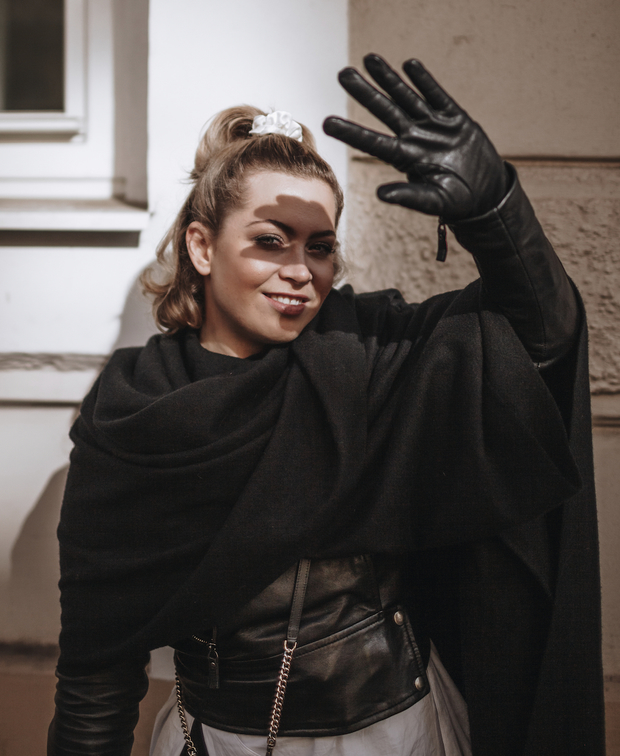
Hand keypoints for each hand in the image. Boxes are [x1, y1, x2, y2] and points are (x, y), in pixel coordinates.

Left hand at [323, 55, 506, 221]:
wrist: (485, 193)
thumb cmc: (457, 201)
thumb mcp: (434, 200)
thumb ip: (409, 196)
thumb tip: (381, 195)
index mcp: (406, 159)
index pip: (373, 143)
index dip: (350, 132)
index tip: (327, 123)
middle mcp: (414, 138)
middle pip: (385, 111)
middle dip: (364, 92)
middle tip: (342, 73)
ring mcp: (433, 126)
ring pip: (407, 97)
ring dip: (389, 78)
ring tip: (369, 58)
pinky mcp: (454, 118)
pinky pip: (437, 96)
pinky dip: (425, 81)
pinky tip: (409, 65)